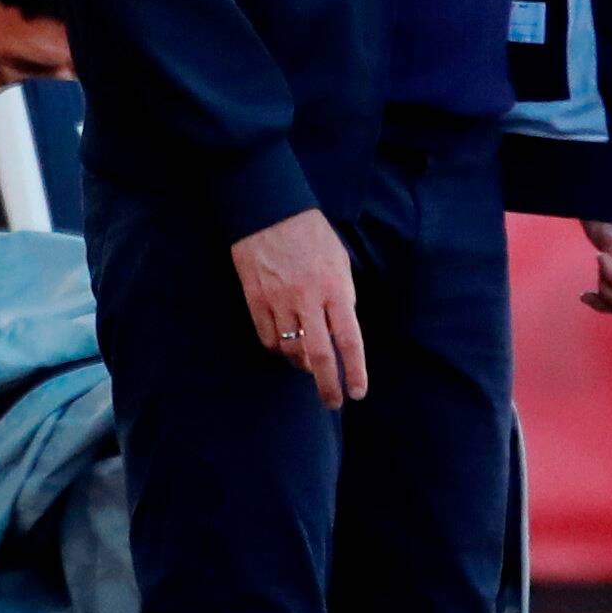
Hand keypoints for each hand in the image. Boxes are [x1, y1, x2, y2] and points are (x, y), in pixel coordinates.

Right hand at [234, 207, 368, 406]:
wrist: (269, 211)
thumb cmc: (311, 235)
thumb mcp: (339, 261)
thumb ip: (343, 298)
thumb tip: (341, 335)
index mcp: (335, 287)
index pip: (349, 339)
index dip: (354, 370)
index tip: (357, 392)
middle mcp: (308, 298)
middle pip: (319, 355)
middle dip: (327, 384)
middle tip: (332, 401)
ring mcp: (278, 301)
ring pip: (290, 349)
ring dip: (301, 362)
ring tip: (307, 361)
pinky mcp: (255, 300)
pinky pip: (267, 338)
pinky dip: (278, 348)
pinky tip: (285, 344)